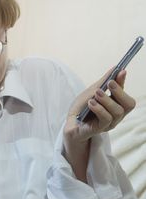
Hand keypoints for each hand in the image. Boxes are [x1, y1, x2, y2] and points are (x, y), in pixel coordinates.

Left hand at [62, 68, 135, 182]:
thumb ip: (104, 82)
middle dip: (120, 92)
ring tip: (96, 93)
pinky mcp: (99, 129)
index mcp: (116, 105)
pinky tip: (91, 103)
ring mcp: (109, 123)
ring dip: (107, 100)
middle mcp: (116, 115)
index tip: (121, 71)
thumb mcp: (91, 92)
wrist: (69, 123)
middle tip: (109, 83)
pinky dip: (99, 109)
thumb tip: (116, 68)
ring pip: (117, 111)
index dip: (124, 83)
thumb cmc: (82, 108)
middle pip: (129, 104)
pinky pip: (106, 119)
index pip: (126, 93)